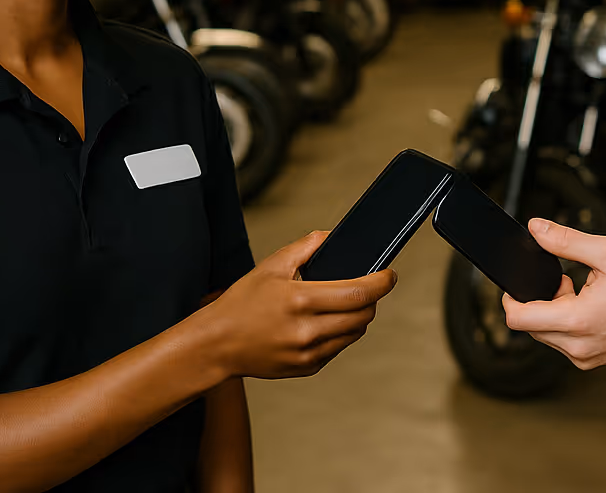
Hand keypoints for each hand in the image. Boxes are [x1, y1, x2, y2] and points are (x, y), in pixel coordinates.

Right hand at [197, 231, 396, 380]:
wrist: (216, 344)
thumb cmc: (241, 303)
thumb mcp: (271, 266)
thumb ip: (306, 247)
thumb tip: (332, 237)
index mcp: (300, 300)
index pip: (358, 292)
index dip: (382, 282)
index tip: (389, 275)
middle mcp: (307, 330)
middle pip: (364, 315)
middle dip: (372, 299)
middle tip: (367, 287)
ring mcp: (308, 353)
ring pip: (355, 334)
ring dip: (358, 317)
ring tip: (345, 304)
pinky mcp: (307, 368)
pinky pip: (338, 349)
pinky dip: (340, 334)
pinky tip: (325, 323)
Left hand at [501, 218, 605, 369]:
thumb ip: (566, 240)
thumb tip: (536, 229)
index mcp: (577, 321)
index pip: (517, 319)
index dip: (510, 296)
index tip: (520, 280)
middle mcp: (578, 348)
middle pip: (531, 326)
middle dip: (540, 299)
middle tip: (568, 279)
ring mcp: (587, 358)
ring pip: (548, 334)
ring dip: (556, 310)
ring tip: (586, 291)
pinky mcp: (595, 361)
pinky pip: (566, 342)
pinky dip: (570, 322)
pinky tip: (595, 306)